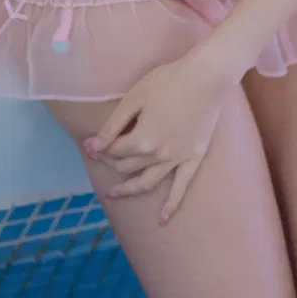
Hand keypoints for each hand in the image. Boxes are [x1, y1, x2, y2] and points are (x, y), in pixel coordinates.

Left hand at [83, 51, 230, 223]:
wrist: (206, 77)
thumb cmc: (167, 81)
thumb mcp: (134, 98)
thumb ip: (113, 126)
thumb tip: (94, 145)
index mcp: (141, 139)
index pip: (114, 150)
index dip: (99, 147)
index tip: (90, 144)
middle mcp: (158, 155)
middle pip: (127, 165)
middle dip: (110, 161)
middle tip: (101, 155)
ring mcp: (177, 159)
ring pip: (147, 182)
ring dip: (129, 189)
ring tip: (114, 194)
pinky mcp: (194, 158)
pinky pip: (181, 187)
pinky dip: (171, 205)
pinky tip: (162, 220)